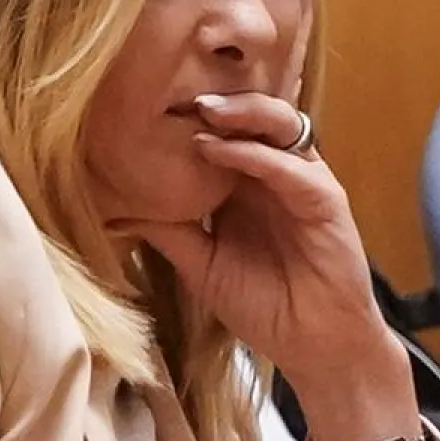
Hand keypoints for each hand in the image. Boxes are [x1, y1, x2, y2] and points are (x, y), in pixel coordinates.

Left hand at [120, 0, 392, 391]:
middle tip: (174, 92)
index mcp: (246, 182)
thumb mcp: (200, 264)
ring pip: (279, 125)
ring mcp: (303, 182)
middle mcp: (276, 172)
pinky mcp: (326, 202)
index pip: (222, 130)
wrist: (314, 348)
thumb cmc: (263, 305)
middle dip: (216, 99)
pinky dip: (259, 155)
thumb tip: (113, 207)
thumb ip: (167, 230)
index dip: (188, 115)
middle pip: (251, 115)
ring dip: (241, 112)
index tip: (143, 103)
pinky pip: (294, 168)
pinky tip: (224, 150)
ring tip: (202, 109)